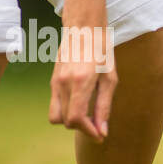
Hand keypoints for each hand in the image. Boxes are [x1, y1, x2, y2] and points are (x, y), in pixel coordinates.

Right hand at [49, 18, 115, 140]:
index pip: (76, 119)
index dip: (88, 131)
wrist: (84, 28)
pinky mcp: (52, 79)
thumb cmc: (102, 51)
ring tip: (88, 115)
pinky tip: (81, 104)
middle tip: (97, 125)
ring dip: (71, 121)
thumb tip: (102, 131)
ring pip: (55, 116)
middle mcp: (63, 83)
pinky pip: (54, 104)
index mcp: (80, 82)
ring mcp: (55, 81)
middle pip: (65, 121)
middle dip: (82, 128)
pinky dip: (66, 110)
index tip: (100, 136)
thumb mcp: (110, 79)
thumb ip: (104, 107)